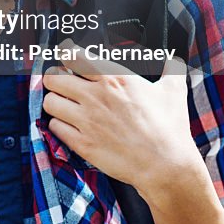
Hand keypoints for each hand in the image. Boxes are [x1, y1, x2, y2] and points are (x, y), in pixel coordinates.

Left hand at [41, 41, 200, 196]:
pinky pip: (54, 126)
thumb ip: (171, 71)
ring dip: (55, 102)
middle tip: (62, 86)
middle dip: (55, 80)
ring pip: (50, 102)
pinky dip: (58, 125)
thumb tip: (173, 61)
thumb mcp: (173, 92)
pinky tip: (68, 126)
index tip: (68, 60)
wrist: (167, 166)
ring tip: (64, 106)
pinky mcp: (82, 142)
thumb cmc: (170, 129)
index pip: (73, 56)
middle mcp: (95, 96)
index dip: (66, 56)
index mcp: (114, 79)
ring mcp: (86, 120)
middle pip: (52, 78)